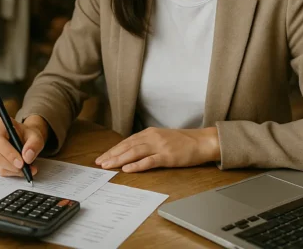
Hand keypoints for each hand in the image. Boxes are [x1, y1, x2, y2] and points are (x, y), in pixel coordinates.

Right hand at [0, 115, 46, 176]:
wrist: (26, 138)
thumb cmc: (28, 135)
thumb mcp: (36, 136)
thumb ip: (34, 144)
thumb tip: (27, 157)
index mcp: (0, 125)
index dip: (9, 153)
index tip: (21, 163)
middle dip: (12, 165)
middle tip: (26, 169)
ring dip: (14, 170)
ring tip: (28, 169)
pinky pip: (0, 170)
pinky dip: (12, 173)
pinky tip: (22, 170)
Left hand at [95, 127, 220, 171]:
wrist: (203, 141)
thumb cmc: (183, 142)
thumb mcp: (162, 138)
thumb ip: (148, 143)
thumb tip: (132, 151)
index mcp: (149, 133)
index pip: (127, 142)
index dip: (113, 150)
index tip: (102, 157)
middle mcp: (152, 137)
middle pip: (127, 146)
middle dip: (112, 155)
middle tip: (99, 163)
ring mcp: (160, 146)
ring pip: (135, 152)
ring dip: (119, 159)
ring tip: (108, 165)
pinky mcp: (168, 156)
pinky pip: (149, 161)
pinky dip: (137, 165)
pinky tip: (127, 169)